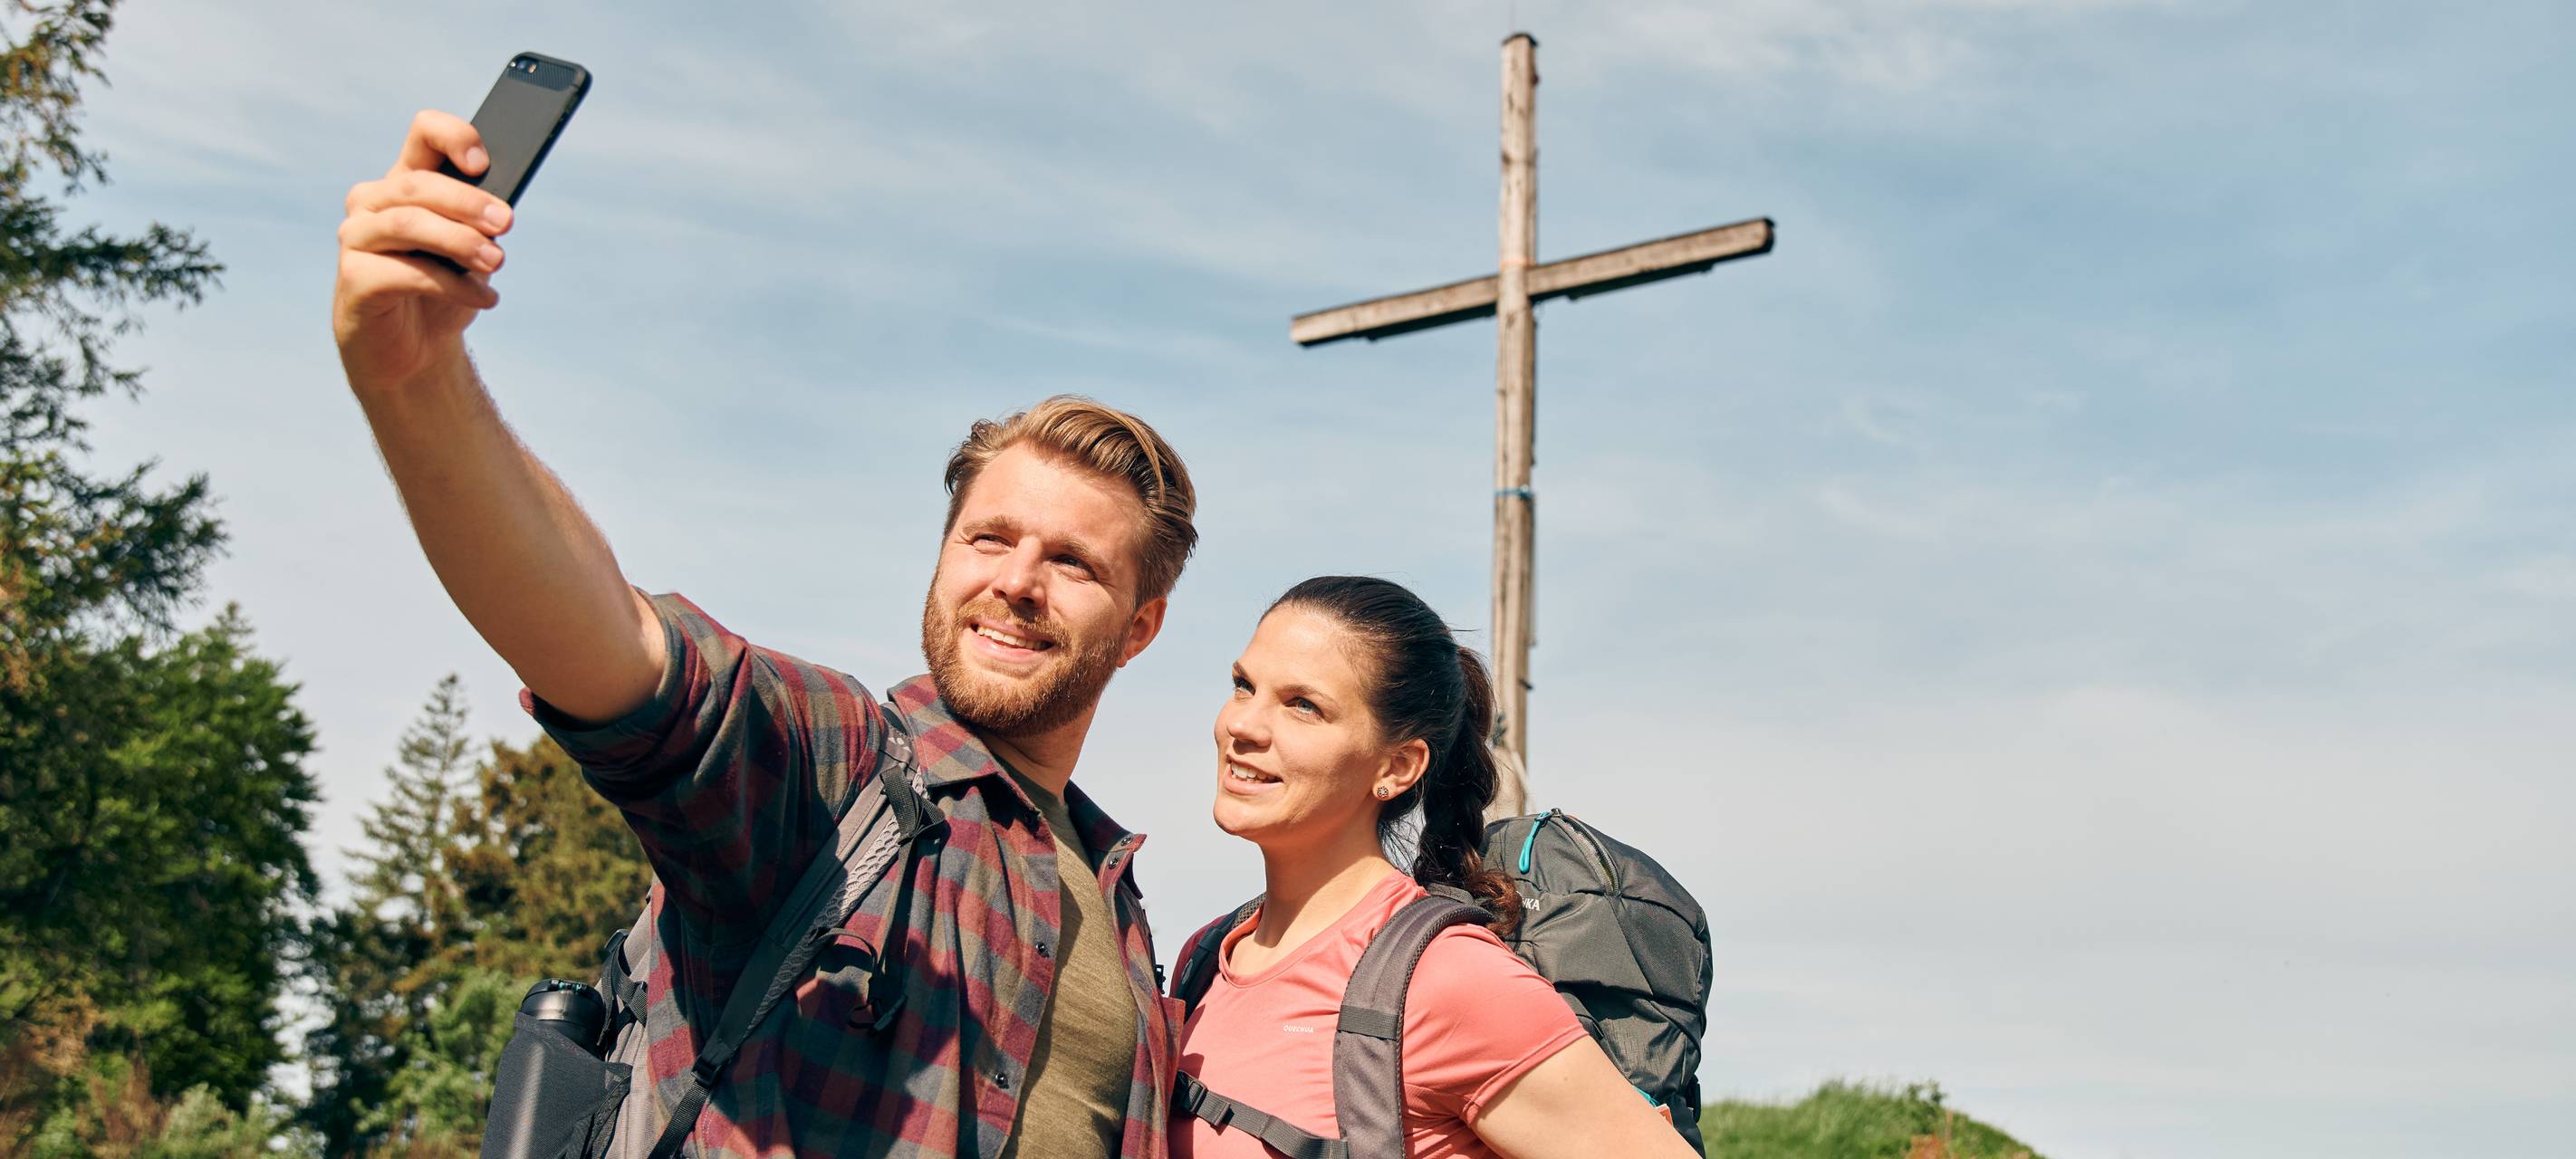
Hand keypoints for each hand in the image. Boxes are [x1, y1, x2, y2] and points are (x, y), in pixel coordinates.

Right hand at [332, 110, 512, 389]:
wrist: (418, 353)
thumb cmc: (445, 292)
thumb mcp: (472, 251)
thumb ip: (480, 224)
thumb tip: (500, 211)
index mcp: (406, 182)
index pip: (424, 133)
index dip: (453, 137)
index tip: (483, 163)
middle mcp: (372, 203)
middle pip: (417, 184)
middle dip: (467, 202)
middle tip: (506, 223)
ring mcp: (356, 239)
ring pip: (407, 224)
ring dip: (459, 241)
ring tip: (496, 262)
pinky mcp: (353, 279)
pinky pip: (403, 272)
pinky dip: (450, 285)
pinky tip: (484, 299)